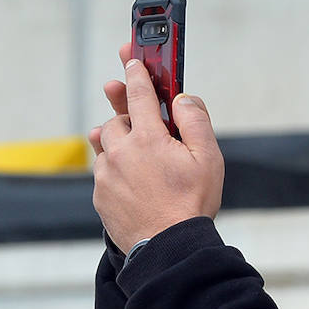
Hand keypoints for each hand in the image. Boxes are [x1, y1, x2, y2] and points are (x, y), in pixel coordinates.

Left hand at [90, 54, 224, 251]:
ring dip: (118, 141)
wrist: (168, 249)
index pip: (139, 93)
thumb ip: (195, 120)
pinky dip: (114, 168)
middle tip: (129, 104)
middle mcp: (121, 152)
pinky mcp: (100, 195)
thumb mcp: (208, 159)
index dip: (137, 72)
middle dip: (125, 110)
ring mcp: (107, 175)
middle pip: (117, 118)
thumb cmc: (191, 205)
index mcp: (148, 138)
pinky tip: (132, 179)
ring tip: (134, 149)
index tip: (132, 58)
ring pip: (105, 145)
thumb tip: (183, 98)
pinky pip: (103, 171)